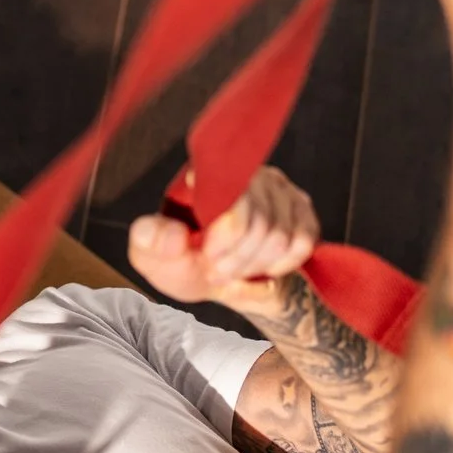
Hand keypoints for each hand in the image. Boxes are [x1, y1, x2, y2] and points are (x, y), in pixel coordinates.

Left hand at [128, 166, 318, 315]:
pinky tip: (262, 266)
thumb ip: (149, 241)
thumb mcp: (152, 257)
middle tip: (218, 271)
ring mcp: (277, 188)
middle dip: (237, 260)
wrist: (220, 279)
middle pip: (259, 223)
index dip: (224, 234)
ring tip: (235, 269)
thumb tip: (175, 235)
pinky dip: (282, 264)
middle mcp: (246, 173)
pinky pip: (302, 241)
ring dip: (256, 265)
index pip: (231, 194)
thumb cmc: (184, 261)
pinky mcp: (300, 208)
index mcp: (206, 174)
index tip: (209, 256)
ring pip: (281, 235)